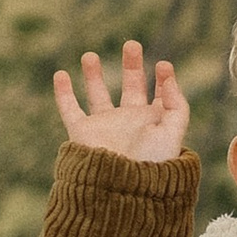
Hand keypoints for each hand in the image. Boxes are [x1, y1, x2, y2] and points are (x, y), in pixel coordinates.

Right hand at [54, 40, 190, 163]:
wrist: (122, 191)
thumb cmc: (151, 166)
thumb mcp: (172, 133)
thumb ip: (176, 104)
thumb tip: (167, 76)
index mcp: (153, 123)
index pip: (160, 95)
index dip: (164, 79)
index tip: (163, 65)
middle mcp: (129, 122)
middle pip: (130, 87)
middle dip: (132, 65)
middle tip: (132, 44)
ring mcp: (105, 127)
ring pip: (98, 94)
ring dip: (94, 74)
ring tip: (90, 55)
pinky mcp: (83, 133)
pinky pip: (70, 109)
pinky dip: (63, 93)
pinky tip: (60, 74)